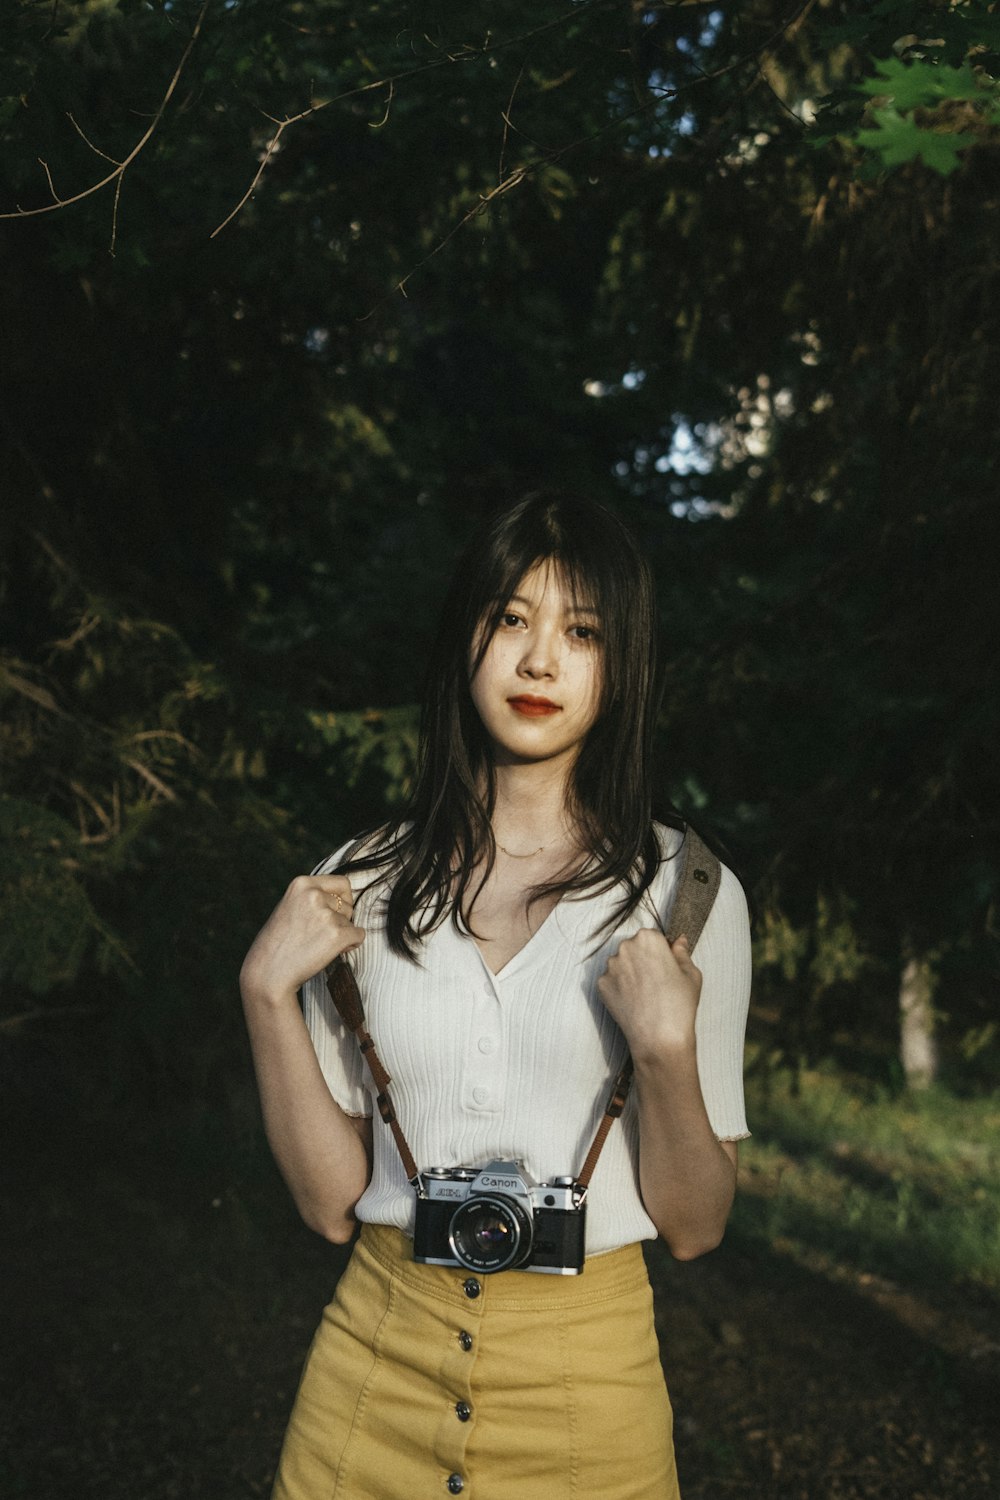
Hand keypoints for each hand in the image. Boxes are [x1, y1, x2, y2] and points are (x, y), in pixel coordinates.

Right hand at [240, 875, 364, 1004]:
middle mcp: (314, 895)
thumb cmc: (276, 944)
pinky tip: (331, 952)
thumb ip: (311, 898)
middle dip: (341, 919)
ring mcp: (326, 914)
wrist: (268, 973)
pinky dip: (351, 945)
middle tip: (319, 935)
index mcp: (302, 884)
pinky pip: (359, 935)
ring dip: (342, 935)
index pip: (342, 883)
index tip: (338, 911)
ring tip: (318, 946)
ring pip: (351, 922)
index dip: (344, 899)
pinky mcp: (336, 935)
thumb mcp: (289, 907)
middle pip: (348, 904)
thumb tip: (340, 898)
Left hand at [596, 929, 701, 1056]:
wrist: (660, 1038)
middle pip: (634, 948)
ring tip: (645, 995)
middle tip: (656, 983)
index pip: (652, 937)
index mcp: (648, 938)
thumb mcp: (691, 974)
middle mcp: (625, 947)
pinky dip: (620, 989)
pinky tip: (634, 1002)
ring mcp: (610, 967)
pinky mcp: (601, 985)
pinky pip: (612, 982)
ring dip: (630, 974)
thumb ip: (682, 953)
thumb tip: (678, 941)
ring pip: (621, 965)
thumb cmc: (680, 1005)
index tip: (666, 967)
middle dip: (643, 960)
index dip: (661, 952)